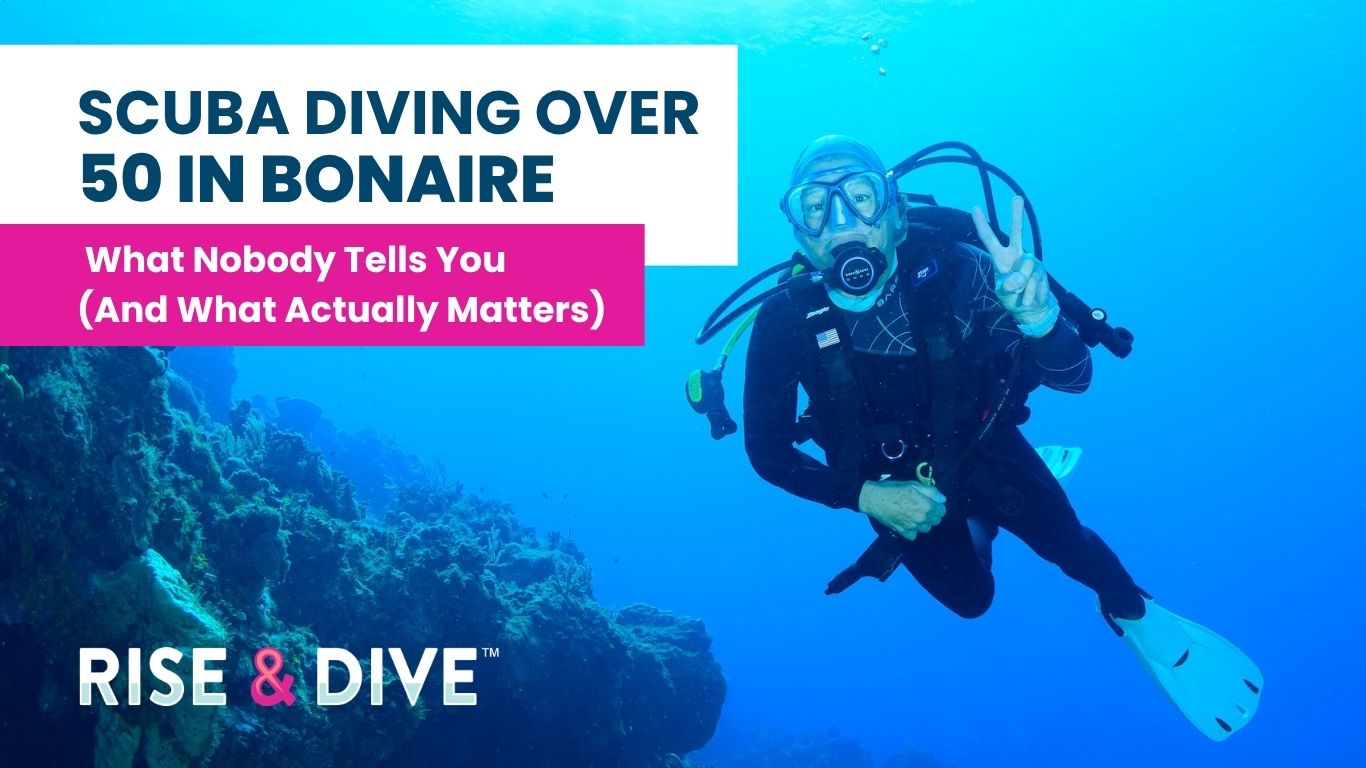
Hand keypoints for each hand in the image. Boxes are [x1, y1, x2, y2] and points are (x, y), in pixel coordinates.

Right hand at [858, 479, 946, 540]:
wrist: (874, 498)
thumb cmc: (894, 488)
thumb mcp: (913, 484)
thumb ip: (931, 492)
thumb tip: (943, 499)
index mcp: (927, 506)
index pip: (942, 511)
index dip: (937, 505)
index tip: (931, 502)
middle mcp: (922, 519)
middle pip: (935, 521)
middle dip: (932, 514)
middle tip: (922, 506)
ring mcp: (912, 527)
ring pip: (926, 529)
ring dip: (923, 523)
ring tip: (915, 514)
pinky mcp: (903, 532)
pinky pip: (913, 535)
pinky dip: (912, 530)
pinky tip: (907, 522)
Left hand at [971, 196, 1058, 336]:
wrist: (1032, 308)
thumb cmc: (1012, 297)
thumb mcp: (1004, 294)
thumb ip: (1007, 286)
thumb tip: (1017, 279)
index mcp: (1001, 257)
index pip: (989, 239)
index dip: (981, 225)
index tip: (975, 209)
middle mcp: (1016, 254)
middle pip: (1016, 232)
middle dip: (1016, 215)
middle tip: (1017, 198)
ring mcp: (1030, 261)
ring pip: (1026, 269)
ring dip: (1022, 286)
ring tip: (1020, 295)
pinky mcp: (1041, 270)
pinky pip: (1034, 281)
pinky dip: (1029, 294)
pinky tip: (1028, 298)